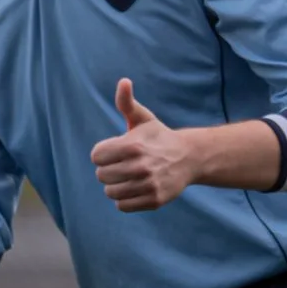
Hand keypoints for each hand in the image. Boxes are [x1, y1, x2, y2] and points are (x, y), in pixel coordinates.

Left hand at [89, 79, 199, 212]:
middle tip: (122, 164)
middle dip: (108, 170)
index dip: (103, 153)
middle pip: (101, 176)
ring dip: (115, 186)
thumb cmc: (159, 137)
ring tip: (127, 177)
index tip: (115, 151)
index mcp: (133, 145)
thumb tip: (124, 81)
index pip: (96, 156)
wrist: (190, 157)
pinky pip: (123, 206)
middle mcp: (140, 166)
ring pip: (110, 193)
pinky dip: (125, 199)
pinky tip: (135, 188)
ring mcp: (148, 185)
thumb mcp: (143, 118)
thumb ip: (127, 102)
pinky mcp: (154, 200)